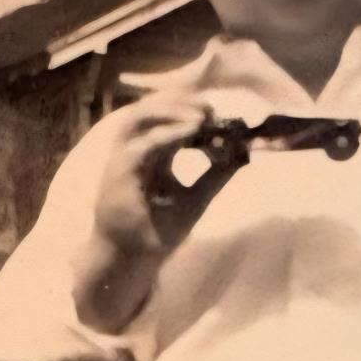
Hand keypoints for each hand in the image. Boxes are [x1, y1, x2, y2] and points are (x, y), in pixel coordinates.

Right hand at [96, 100, 246, 258]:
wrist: (134, 259)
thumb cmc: (158, 232)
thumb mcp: (197, 198)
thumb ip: (216, 176)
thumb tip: (243, 154)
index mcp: (151, 154)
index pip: (165, 119)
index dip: (189, 110)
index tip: (216, 111)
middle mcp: (134, 151)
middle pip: (151, 110)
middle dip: (180, 102)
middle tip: (210, 105)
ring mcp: (123, 159)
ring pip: (139, 117)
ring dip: (171, 110)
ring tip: (201, 114)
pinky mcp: (117, 173)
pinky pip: (141, 145)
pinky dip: (166, 134)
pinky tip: (191, 130)